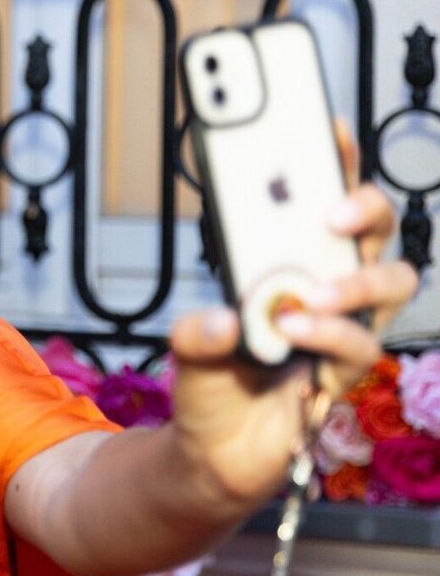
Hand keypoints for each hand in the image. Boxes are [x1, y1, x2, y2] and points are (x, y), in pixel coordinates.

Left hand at [167, 124, 418, 506]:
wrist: (214, 450)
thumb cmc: (211, 381)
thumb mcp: (186, 345)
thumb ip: (197, 328)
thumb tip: (226, 320)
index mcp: (290, 264)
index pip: (321, 201)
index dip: (331, 162)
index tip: (324, 125)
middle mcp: (327, 287)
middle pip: (374, 231)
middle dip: (363, 208)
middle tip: (330, 212)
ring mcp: (343, 326)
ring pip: (389, 283)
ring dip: (353, 283)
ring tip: (306, 296)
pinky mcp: (345, 369)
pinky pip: (359, 343)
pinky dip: (327, 334)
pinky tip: (293, 333)